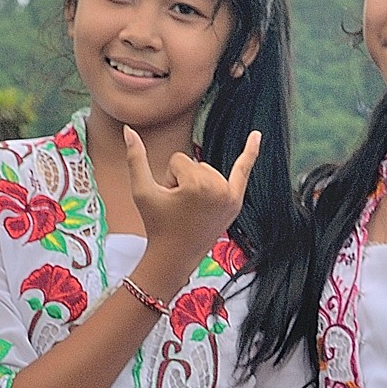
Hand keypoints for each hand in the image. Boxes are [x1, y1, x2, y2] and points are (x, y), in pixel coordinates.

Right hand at [124, 126, 258, 260]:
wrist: (174, 257)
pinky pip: (243, 171)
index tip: (170, 201)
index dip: (169, 179)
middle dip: (183, 181)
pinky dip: (250, 153)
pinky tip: (257, 136)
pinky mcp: (236, 202)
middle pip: (194, 164)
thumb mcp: (142, 191)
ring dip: (196, 184)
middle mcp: (219, 188)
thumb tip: (129, 130)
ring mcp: (231, 196)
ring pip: (207, 170)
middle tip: (180, 208)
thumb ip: (135, 158)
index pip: (179, 161)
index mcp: (199, 185)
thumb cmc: (157, 225)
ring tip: (192, 209)